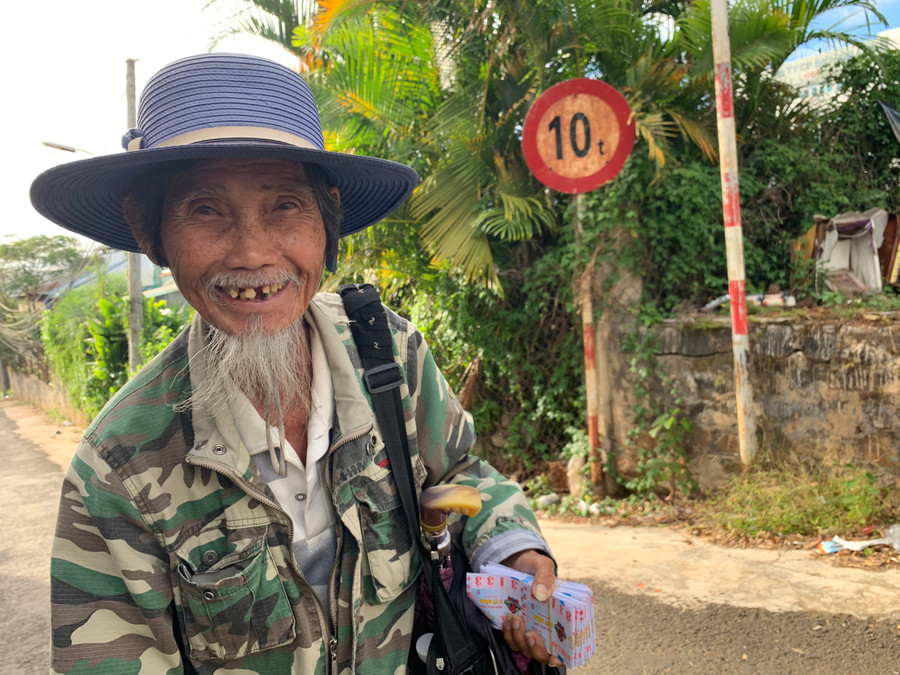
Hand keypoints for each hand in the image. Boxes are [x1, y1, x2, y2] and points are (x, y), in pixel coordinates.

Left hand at [500, 549, 563, 667]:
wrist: (514, 561)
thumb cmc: (533, 565)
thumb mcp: (542, 565)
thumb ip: (544, 576)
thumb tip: (541, 594)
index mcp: (559, 618)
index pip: (562, 649)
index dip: (558, 658)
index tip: (554, 657)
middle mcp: (544, 628)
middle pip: (542, 653)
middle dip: (535, 647)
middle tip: (530, 632)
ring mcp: (528, 628)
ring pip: (524, 648)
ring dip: (519, 638)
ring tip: (515, 618)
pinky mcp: (514, 626)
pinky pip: (510, 639)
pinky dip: (508, 633)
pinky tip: (507, 619)